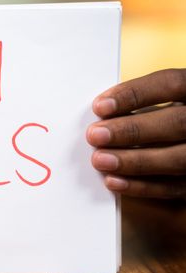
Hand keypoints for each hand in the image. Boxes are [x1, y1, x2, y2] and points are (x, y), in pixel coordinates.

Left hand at [87, 68, 185, 198]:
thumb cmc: (175, 116)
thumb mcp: (168, 101)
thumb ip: (143, 104)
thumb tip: (102, 117)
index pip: (171, 84)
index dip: (134, 94)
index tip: (100, 106)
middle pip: (176, 123)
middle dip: (131, 130)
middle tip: (96, 135)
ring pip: (178, 159)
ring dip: (134, 161)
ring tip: (100, 160)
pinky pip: (175, 188)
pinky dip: (143, 186)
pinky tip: (115, 181)